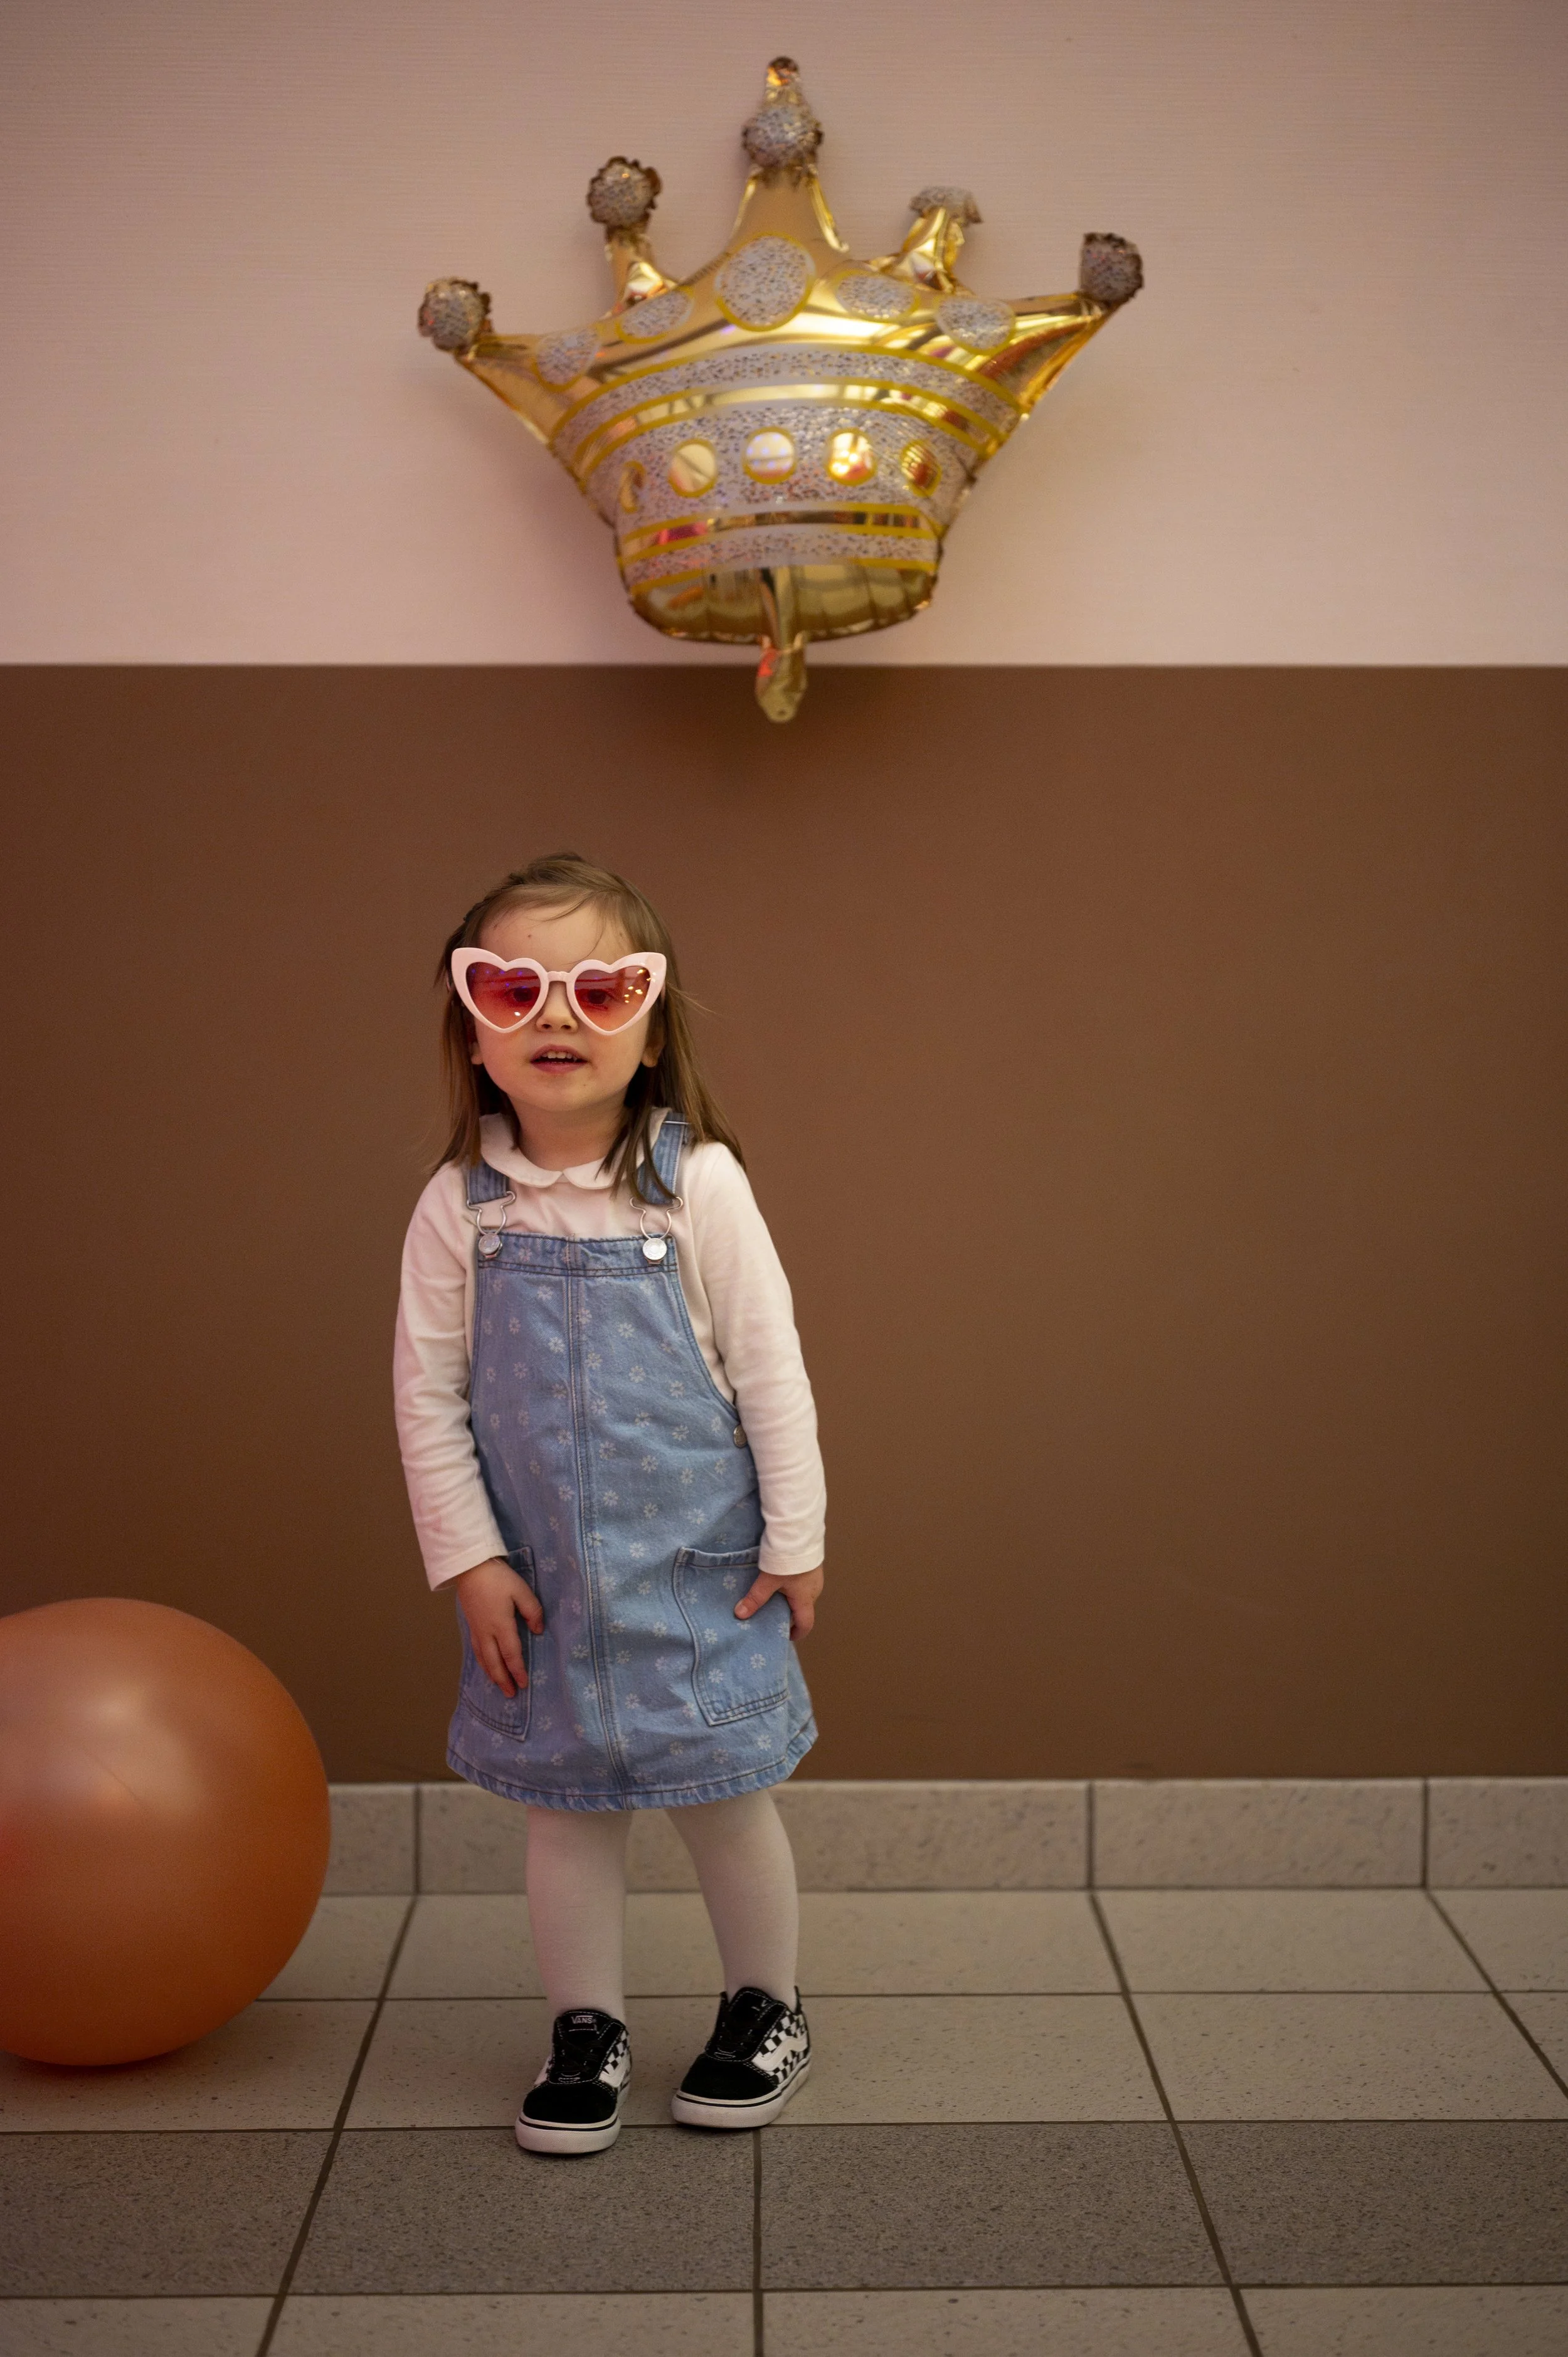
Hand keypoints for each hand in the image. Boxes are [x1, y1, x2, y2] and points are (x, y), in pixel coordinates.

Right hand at [452, 1557, 544, 1696]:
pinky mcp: (471, 1625)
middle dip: (503, 1680)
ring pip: (483, 1659)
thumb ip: (532, 1611)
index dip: (518, 1670)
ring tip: (499, 1685)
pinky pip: (476, 1650)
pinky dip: (482, 1663)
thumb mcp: (521, 1590)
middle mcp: (487, 1632)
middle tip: (511, 1694)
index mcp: (501, 1625)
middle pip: (495, 1662)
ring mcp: (477, 1630)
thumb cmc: (498, 1579)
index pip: (511, 1654)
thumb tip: (538, 1630)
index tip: (524, 1683)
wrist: (470, 1568)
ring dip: (492, 1674)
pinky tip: (486, 1665)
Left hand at [735, 1563, 822, 1640]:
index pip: (806, 1624)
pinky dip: (794, 1587)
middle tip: (773, 1615)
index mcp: (805, 1599)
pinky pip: (804, 1583)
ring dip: (791, 1599)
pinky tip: (782, 1579)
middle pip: (803, 1610)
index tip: (784, 1636)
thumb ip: (755, 1598)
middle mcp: (814, 1590)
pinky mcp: (812, 1565)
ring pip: (803, 1595)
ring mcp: (815, 1577)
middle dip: (789, 1615)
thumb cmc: (787, 1560)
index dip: (796, 1633)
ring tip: (774, 1596)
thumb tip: (740, 1615)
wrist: (799, 1533)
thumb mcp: (768, 1580)